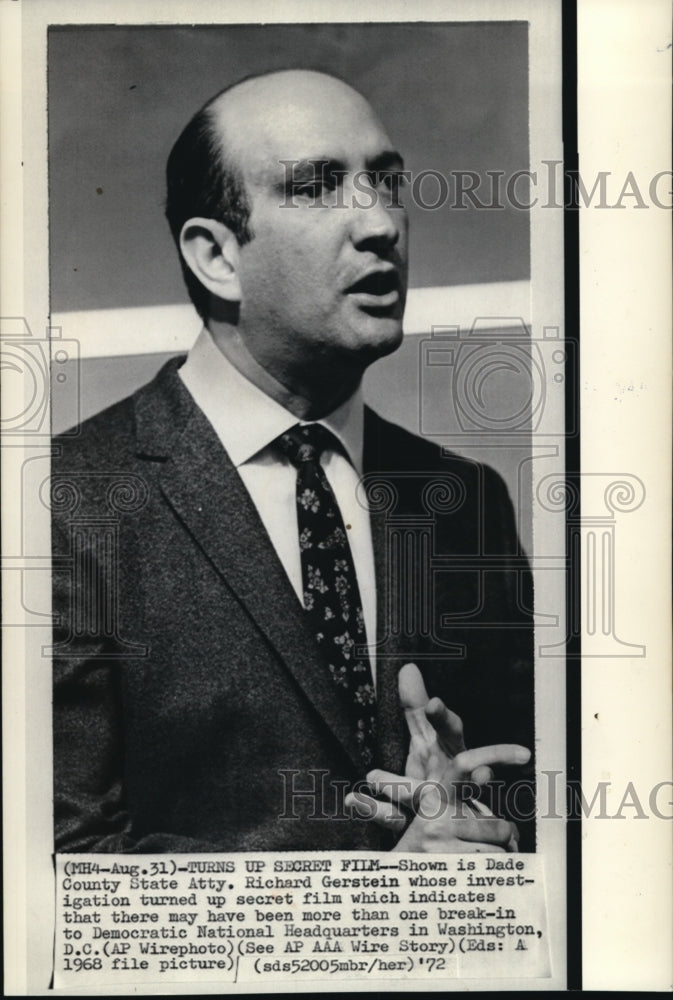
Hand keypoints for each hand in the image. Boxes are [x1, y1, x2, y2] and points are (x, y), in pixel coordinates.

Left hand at [345, 663, 530, 851]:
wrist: (452, 825)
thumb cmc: (438, 773)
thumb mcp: (427, 738)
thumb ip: (416, 709)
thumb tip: (408, 669)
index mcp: (451, 750)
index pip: (451, 730)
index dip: (443, 718)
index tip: (433, 704)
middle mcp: (448, 778)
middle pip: (448, 767)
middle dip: (441, 757)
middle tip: (430, 748)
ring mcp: (435, 805)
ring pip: (420, 796)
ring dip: (398, 787)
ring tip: (372, 775)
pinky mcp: (416, 827)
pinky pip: (394, 819)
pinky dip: (374, 810)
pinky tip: (353, 799)